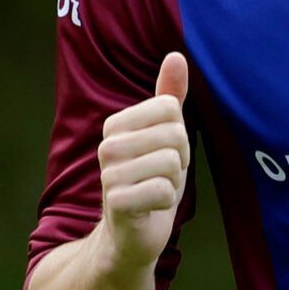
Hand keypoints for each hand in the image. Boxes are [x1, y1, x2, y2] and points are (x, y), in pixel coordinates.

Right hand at [96, 53, 190, 270]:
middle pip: (176, 134)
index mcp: (117, 125)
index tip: (166, 152)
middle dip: (180, 160)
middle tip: (163, 175)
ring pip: (172, 163)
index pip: (172, 109)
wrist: (131, 234)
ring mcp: (108, 175)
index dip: (181, 135)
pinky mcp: (116, 203)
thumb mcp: (165, 135)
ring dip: (174, 182)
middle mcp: (107, 146)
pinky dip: (166, 201)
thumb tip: (176, 55)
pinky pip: (163, 191)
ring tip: (156, 190)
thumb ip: (169, 96)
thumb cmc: (151, 179)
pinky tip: (150, 207)